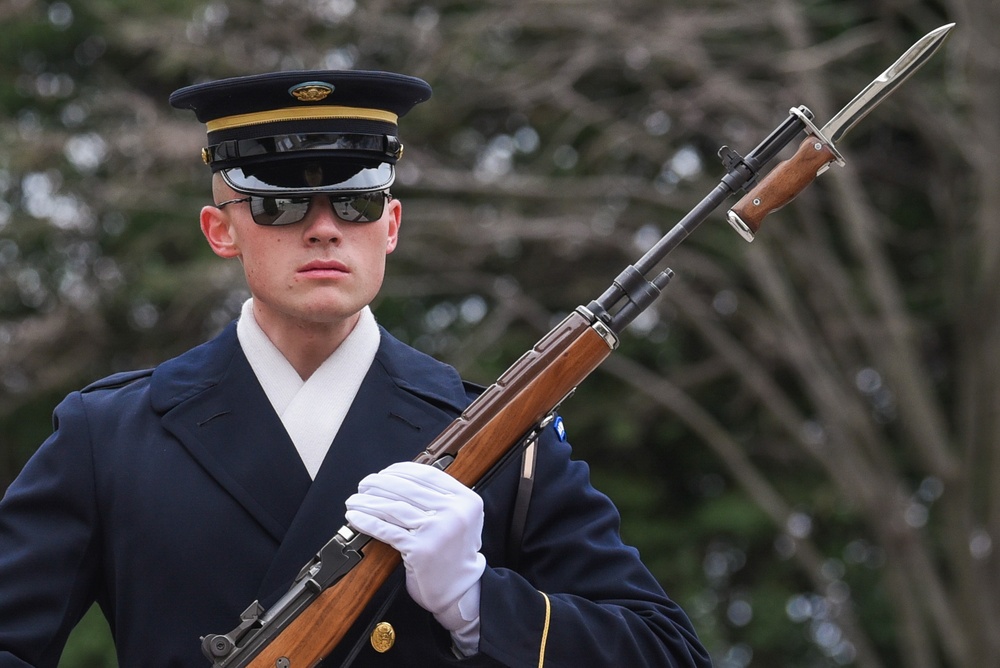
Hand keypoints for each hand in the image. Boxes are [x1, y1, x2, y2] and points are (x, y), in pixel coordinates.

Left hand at [345, 462, 484, 646]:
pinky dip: (367, 521)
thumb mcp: (459, 519)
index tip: (384, 473)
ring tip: (354, 500)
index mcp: (466, 500)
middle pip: (407, 489)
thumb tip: (400, 478)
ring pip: (394, 508)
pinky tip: (356, 517)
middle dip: (379, 484)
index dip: (400, 470)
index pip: (427, 475)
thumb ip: (441, 498)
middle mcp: (454, 512)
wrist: (460, 591)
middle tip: (364, 484)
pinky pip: (387, 530)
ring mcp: (437, 531)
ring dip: (368, 501)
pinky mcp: (420, 549)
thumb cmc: (454, 554)